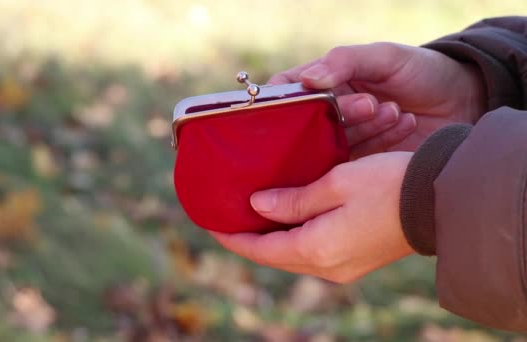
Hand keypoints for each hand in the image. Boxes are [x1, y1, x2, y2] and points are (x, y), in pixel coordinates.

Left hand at [211, 152, 414, 283]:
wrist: (440, 201)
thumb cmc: (388, 185)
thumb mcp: (333, 183)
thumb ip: (292, 200)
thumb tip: (257, 205)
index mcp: (316, 249)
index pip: (259, 250)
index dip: (231, 237)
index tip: (209, 222)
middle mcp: (327, 267)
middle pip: (274, 256)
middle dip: (247, 239)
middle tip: (226, 216)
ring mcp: (344, 267)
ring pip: (292, 255)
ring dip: (270, 238)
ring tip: (251, 216)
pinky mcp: (356, 260)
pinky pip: (312, 252)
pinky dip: (293, 238)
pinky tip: (286, 219)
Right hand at [270, 43, 486, 156]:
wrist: (464, 101)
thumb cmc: (421, 70)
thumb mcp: (384, 57)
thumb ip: (345, 62)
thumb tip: (307, 80)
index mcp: (326, 83)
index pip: (287, 94)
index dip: (284, 102)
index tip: (303, 105)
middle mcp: (329, 113)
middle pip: (308, 125)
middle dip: (339, 115)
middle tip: (371, 104)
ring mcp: (346, 140)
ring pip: (333, 145)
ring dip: (364, 129)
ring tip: (394, 110)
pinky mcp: (365, 164)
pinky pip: (358, 161)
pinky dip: (380, 143)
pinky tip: (404, 122)